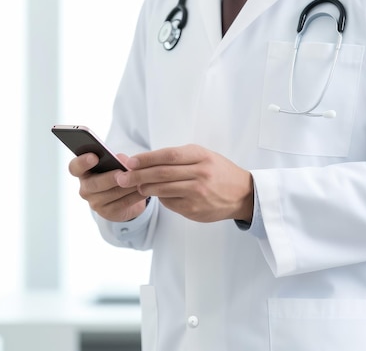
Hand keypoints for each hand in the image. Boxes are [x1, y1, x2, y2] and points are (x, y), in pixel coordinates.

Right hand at [68, 152, 148, 221]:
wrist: (123, 196)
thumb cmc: (116, 174)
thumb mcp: (116, 164)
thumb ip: (117, 159)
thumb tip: (122, 161)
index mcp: (83, 172)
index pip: (75, 167)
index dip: (82, 162)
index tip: (94, 156)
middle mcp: (85, 188)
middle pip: (94, 184)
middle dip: (109, 178)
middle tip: (121, 173)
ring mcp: (94, 203)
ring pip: (111, 194)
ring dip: (127, 186)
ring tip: (139, 179)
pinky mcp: (107, 213)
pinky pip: (122, 203)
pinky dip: (134, 196)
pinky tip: (143, 190)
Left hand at [115, 144, 253, 222]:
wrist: (243, 194)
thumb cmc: (219, 172)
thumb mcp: (204, 156)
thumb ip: (179, 157)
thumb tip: (147, 161)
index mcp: (201, 156)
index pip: (168, 155)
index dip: (146, 158)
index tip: (130, 161)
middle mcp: (200, 173)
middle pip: (162, 173)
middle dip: (138, 175)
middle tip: (122, 177)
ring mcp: (198, 193)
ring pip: (163, 190)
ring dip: (145, 188)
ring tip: (136, 186)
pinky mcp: (195, 209)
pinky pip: (170, 203)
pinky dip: (160, 198)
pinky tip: (156, 195)